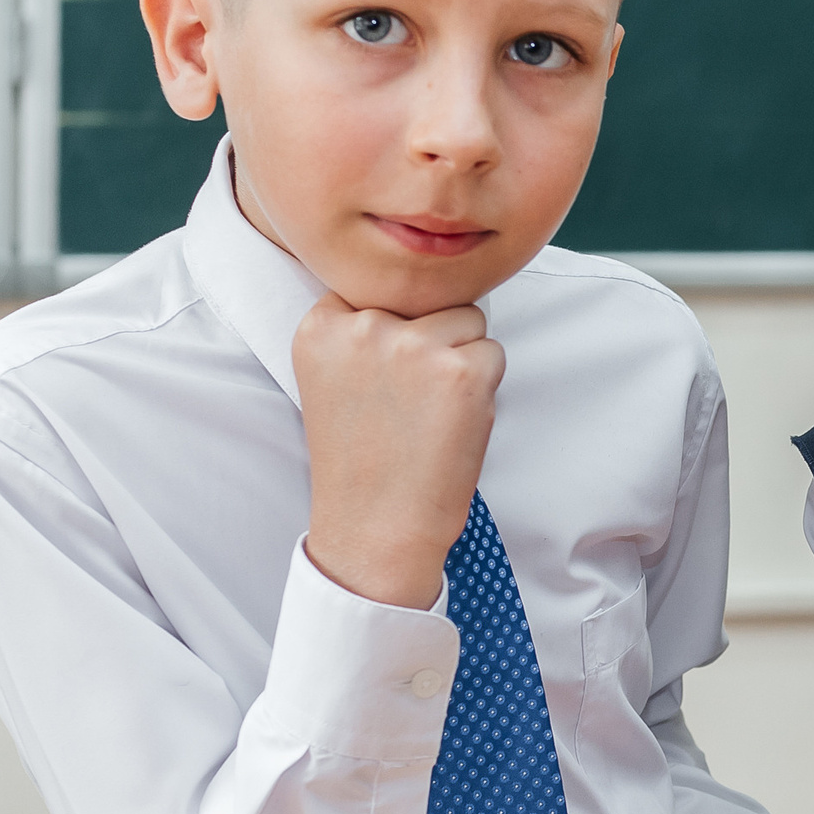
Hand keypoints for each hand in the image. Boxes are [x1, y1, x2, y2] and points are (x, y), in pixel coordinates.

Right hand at [293, 291, 503, 608]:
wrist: (376, 528)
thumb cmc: (361, 459)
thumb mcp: (333, 380)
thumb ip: (359, 331)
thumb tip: (421, 285)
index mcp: (321, 327)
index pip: (381, 290)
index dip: (393, 333)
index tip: (380, 381)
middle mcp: (363, 327)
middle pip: (428, 300)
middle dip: (431, 342)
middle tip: (408, 406)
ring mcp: (414, 346)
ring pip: (466, 321)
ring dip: (461, 361)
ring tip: (429, 414)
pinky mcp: (462, 370)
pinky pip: (493, 354)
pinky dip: (485, 390)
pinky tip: (451, 425)